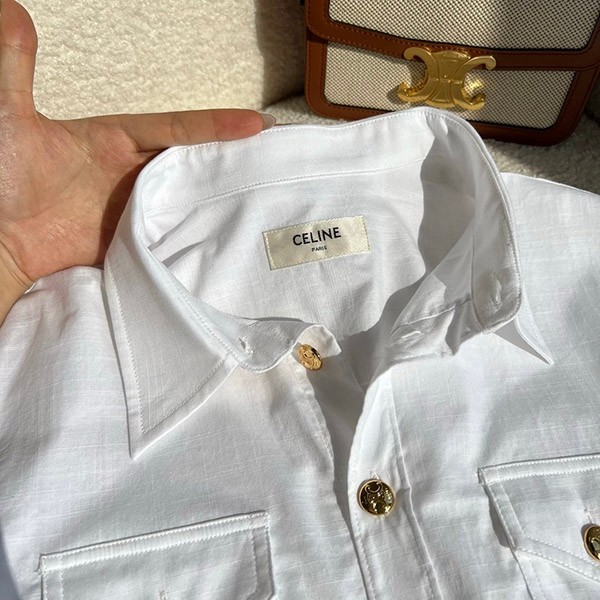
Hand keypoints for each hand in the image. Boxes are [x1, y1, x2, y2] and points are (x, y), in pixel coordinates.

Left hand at [0, 0, 273, 292]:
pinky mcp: (130, 242)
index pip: (175, 128)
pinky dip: (194, 238)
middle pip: (191, 164)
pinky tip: (222, 241)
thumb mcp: (9, 117)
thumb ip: (14, 67)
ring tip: (262, 202)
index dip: (215, 126)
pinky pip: (169, 237)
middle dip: (231, 160)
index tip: (255, 124)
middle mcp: (131, 173)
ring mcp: (132, 210)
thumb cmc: (0, 180)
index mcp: (113, 139)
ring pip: (186, 201)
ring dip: (218, 200)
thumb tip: (10, 10)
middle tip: (275, 161)